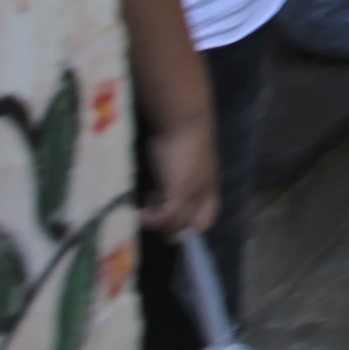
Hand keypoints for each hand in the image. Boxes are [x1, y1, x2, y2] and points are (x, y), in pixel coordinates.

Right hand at [145, 112, 220, 239]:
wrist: (183, 120)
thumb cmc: (180, 135)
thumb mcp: (181, 163)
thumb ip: (176, 180)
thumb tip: (158, 195)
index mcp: (209, 186)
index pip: (207, 219)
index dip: (189, 226)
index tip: (167, 220)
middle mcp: (205, 192)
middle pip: (197, 227)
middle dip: (174, 229)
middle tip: (154, 214)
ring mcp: (194, 193)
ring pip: (178, 227)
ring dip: (158, 224)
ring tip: (145, 207)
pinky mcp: (180, 191)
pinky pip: (166, 218)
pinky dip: (151, 220)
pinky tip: (139, 213)